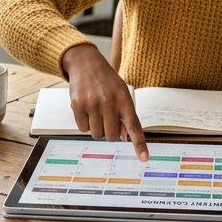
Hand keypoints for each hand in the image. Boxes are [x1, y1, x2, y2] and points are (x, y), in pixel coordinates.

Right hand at [61, 44, 147, 160]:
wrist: (85, 62)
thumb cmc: (106, 80)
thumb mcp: (121, 93)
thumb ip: (124, 115)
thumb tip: (123, 137)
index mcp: (124, 99)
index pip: (134, 125)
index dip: (139, 144)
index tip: (144, 158)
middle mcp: (109, 101)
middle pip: (111, 136)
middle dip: (110, 133)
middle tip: (107, 120)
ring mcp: (92, 103)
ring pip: (96, 134)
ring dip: (97, 129)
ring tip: (96, 113)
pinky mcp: (77, 105)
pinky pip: (82, 128)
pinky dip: (85, 124)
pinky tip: (86, 111)